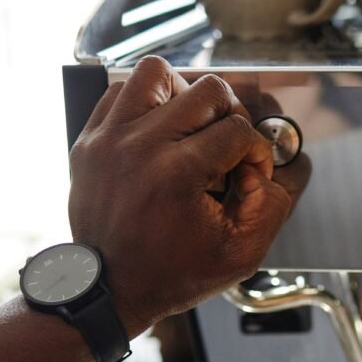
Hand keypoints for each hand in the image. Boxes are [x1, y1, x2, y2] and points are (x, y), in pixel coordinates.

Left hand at [68, 57, 297, 335]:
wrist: (111, 289)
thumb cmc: (171, 274)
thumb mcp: (241, 253)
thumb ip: (271, 205)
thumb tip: (265, 166)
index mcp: (176, 174)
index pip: (239, 130)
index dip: (256, 152)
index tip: (248, 175)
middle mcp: (140, 147)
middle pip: (208, 91)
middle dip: (230, 117)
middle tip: (227, 146)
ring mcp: (109, 139)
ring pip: (157, 72)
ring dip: (184, 93)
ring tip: (190, 125)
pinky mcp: (90, 139)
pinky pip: (122, 90)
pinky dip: (146, 102)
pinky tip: (159, 129)